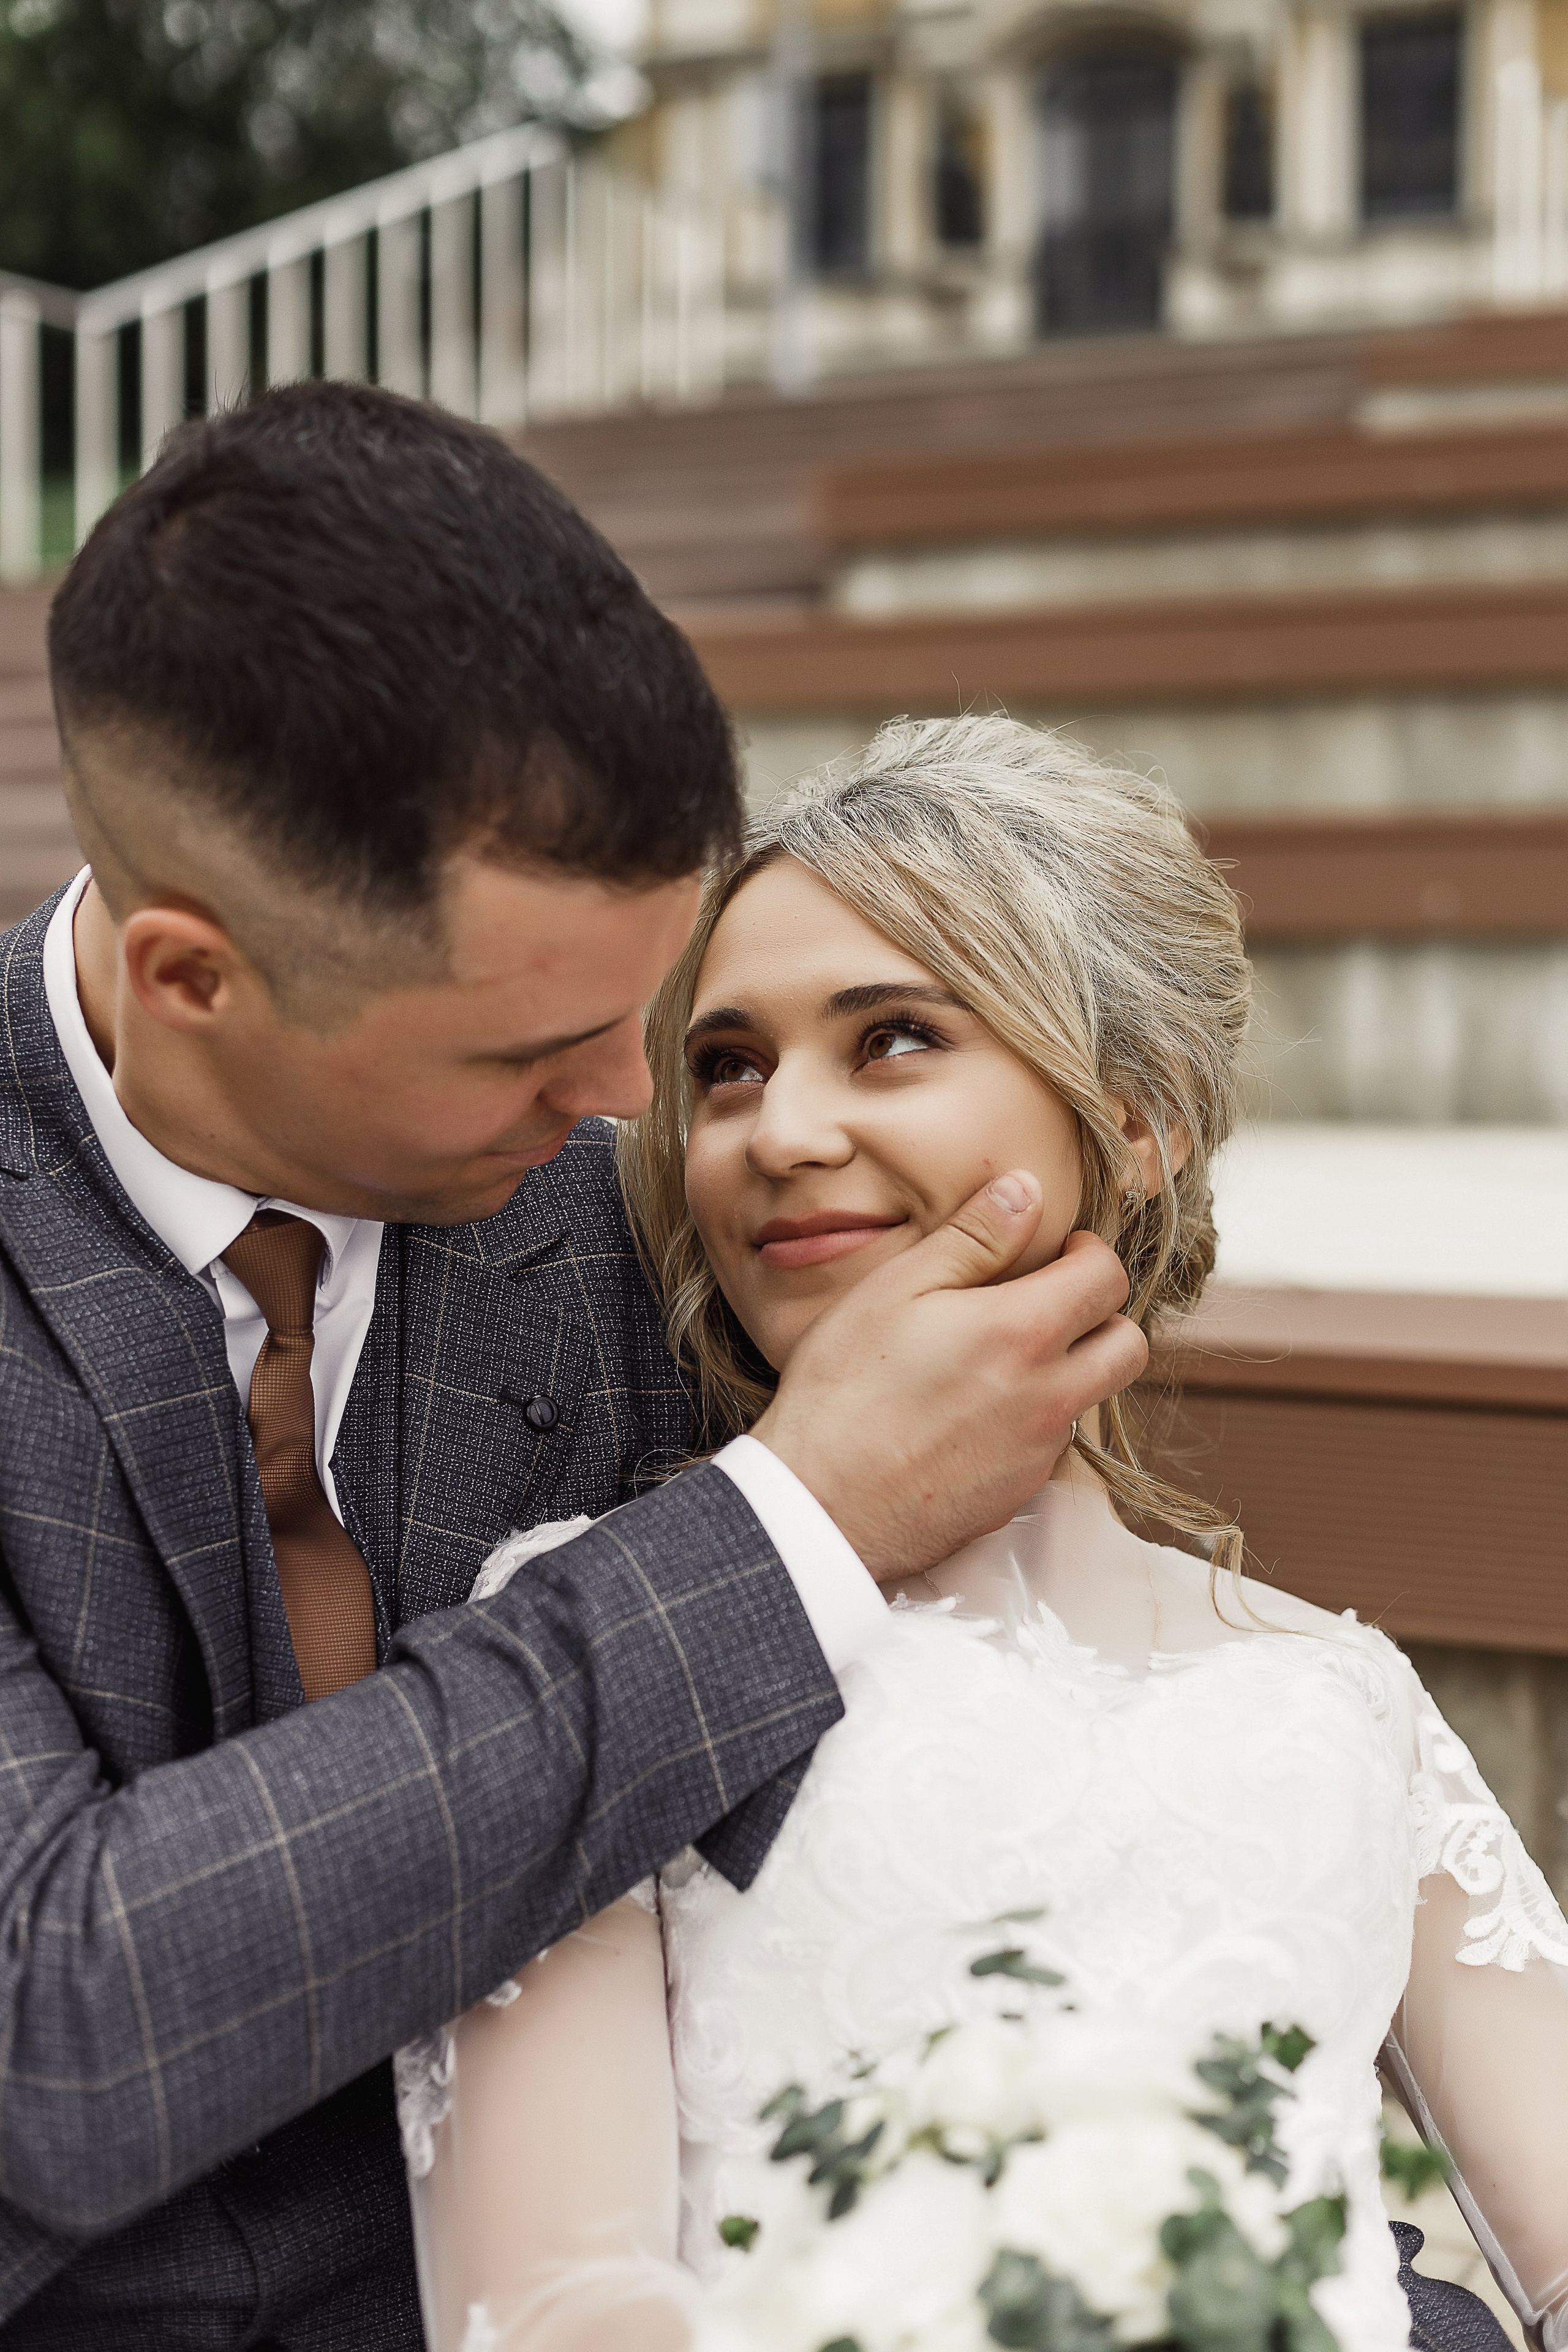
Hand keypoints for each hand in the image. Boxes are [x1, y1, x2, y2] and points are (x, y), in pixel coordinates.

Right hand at [751, 1171, 1146, 1580]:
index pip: (1109, 1278)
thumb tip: (1027, 1190)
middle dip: (1102, 1314)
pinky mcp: (1018, 1493)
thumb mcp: (897, 1288)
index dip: (1089, 1252)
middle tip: (1049, 1302)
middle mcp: (1050, 1396)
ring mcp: (1039, 1452)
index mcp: (1025, 1332)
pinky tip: (973, 1413)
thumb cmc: (844, 1389)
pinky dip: (1034, 1420)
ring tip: (1002, 1358)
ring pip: (1092, 1397)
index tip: (1058, 1251)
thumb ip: (971, 1236)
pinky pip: (1052, 1445)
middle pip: (1128, 1345)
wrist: (821, 1503)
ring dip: (1070, 1369)